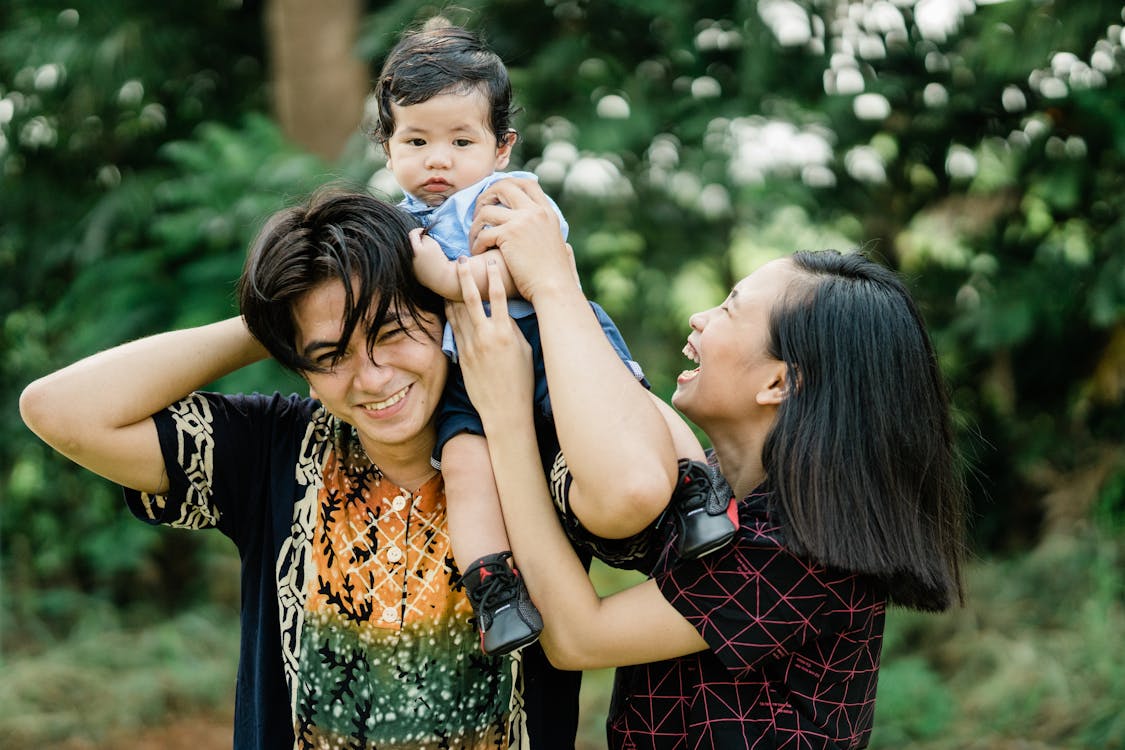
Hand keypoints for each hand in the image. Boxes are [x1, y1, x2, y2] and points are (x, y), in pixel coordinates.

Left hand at [410, 228, 459, 299]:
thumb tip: (422, 238)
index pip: (412, 234)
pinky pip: (420, 266)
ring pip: (417, 256)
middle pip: (413, 246)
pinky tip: (432, 265)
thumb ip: (425, 237)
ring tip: (433, 256)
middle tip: (430, 243)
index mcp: (414, 250)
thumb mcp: (432, 243)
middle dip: (420, 243)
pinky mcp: (419, 277)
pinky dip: (425, 263)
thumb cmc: (439, 260)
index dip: (419, 230)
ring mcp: (414, 269)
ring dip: (422, 253)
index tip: (425, 231)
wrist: (445, 280)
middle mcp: (411, 260)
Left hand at [446, 258, 534, 429]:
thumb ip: (513, 329)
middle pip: (471, 299)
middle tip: (460, 260)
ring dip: (454, 293)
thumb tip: (504, 314)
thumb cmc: (521, 381)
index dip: (494, 277)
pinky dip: (451, 314)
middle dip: (465, 277)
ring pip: (458, 312)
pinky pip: (454, 329)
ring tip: (450, 276)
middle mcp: (485, 336)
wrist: (504, 410)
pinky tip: (447, 303)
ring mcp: (470, 346)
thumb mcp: (525, 350)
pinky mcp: (461, 356)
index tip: (492, 262)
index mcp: (505, 333)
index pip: (499, 297)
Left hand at [469, 178, 578, 303]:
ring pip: (486, 211)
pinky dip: (476, 243)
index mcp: (547, 212)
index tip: (496, 198)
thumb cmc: (553, 273)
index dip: (507, 184)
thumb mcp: (553, 241)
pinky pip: (483, 233)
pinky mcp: (509, 235)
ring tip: (474, 240)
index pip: (526, 183)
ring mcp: (522, 221)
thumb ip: (541, 227)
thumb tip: (528, 222)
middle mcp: (535, 211)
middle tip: (479, 213)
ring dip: (475, 225)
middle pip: (503, 186)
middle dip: (486, 197)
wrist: (555, 288)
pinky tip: (477, 253)